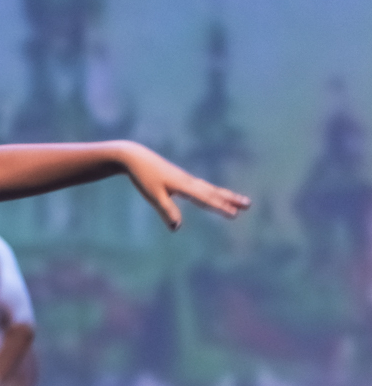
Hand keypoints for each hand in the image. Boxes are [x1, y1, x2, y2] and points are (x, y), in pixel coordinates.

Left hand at [119, 143, 250, 229]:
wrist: (136, 157)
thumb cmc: (143, 177)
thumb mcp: (154, 195)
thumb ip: (167, 211)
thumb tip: (177, 228)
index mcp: (185, 186)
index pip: (206, 199)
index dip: (221, 208)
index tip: (235, 215)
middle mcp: (189, 182)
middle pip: (214, 192)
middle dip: (231, 199)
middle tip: (248, 205)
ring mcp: (186, 179)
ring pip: (210, 189)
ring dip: (225, 195)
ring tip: (239, 200)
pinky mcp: (181, 179)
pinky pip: (202, 188)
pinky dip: (212, 192)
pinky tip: (213, 195)